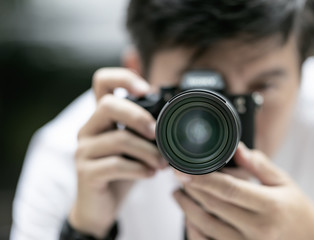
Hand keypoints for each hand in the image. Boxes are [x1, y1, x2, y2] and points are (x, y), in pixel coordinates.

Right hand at [69, 68, 166, 237]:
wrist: (100, 205)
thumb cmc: (122, 169)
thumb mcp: (135, 144)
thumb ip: (146, 127)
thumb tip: (172, 111)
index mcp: (102, 117)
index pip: (102, 81)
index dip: (123, 77)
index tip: (147, 89)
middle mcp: (88, 128)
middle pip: (108, 105)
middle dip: (138, 117)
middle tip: (158, 133)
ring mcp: (84, 150)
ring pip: (118, 139)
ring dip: (147, 151)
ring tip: (163, 163)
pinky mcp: (86, 172)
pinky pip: (115, 165)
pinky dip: (138, 169)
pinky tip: (149, 174)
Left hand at [174, 143, 313, 239]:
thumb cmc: (297, 210)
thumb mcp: (284, 182)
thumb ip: (259, 165)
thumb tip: (237, 149)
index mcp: (269, 206)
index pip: (228, 189)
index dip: (202, 179)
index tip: (184, 170)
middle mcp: (257, 229)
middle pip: (213, 206)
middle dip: (191, 190)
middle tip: (178, 177)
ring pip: (207, 227)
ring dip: (187, 209)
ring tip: (178, 194)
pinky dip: (195, 231)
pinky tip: (189, 218)